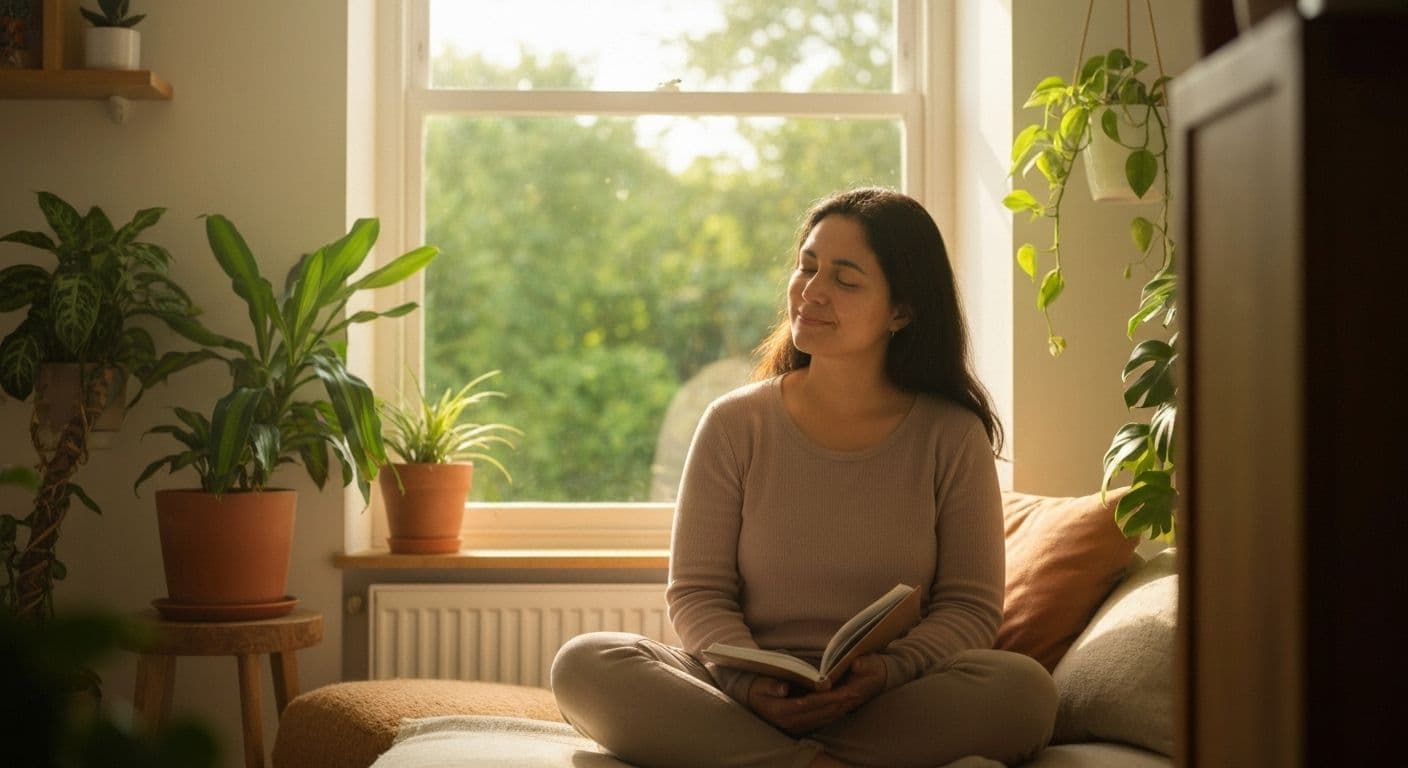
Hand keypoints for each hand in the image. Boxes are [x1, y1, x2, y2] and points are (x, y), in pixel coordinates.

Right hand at [745, 656, 886, 735]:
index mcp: (782, 711)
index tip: (844, 691)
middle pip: (821, 713)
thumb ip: (771, 686)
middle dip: (841, 703)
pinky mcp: (801, 728)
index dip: (829, 698)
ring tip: (855, 697)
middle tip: (857, 692)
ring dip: (841, 709)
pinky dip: (835, 713)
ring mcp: (797, 727)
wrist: (750, 702)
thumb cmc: (756, 689)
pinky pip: (822, 721)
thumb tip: (783, 688)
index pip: (811, 704)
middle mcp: (791, 723)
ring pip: (824, 718)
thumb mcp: (759, 685)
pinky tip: (845, 706)